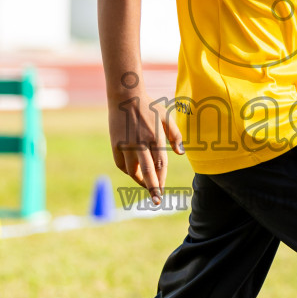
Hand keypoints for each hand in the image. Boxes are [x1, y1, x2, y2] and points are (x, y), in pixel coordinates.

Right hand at [108, 90, 183, 204]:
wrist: (125, 96)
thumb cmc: (149, 107)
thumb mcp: (166, 117)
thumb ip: (175, 135)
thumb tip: (181, 153)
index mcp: (155, 138)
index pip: (160, 165)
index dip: (162, 179)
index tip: (162, 192)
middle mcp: (140, 143)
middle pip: (147, 172)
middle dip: (152, 188)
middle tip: (156, 201)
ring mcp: (126, 144)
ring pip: (132, 170)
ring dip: (139, 180)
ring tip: (146, 184)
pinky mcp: (115, 144)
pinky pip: (121, 164)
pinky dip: (128, 170)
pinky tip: (134, 172)